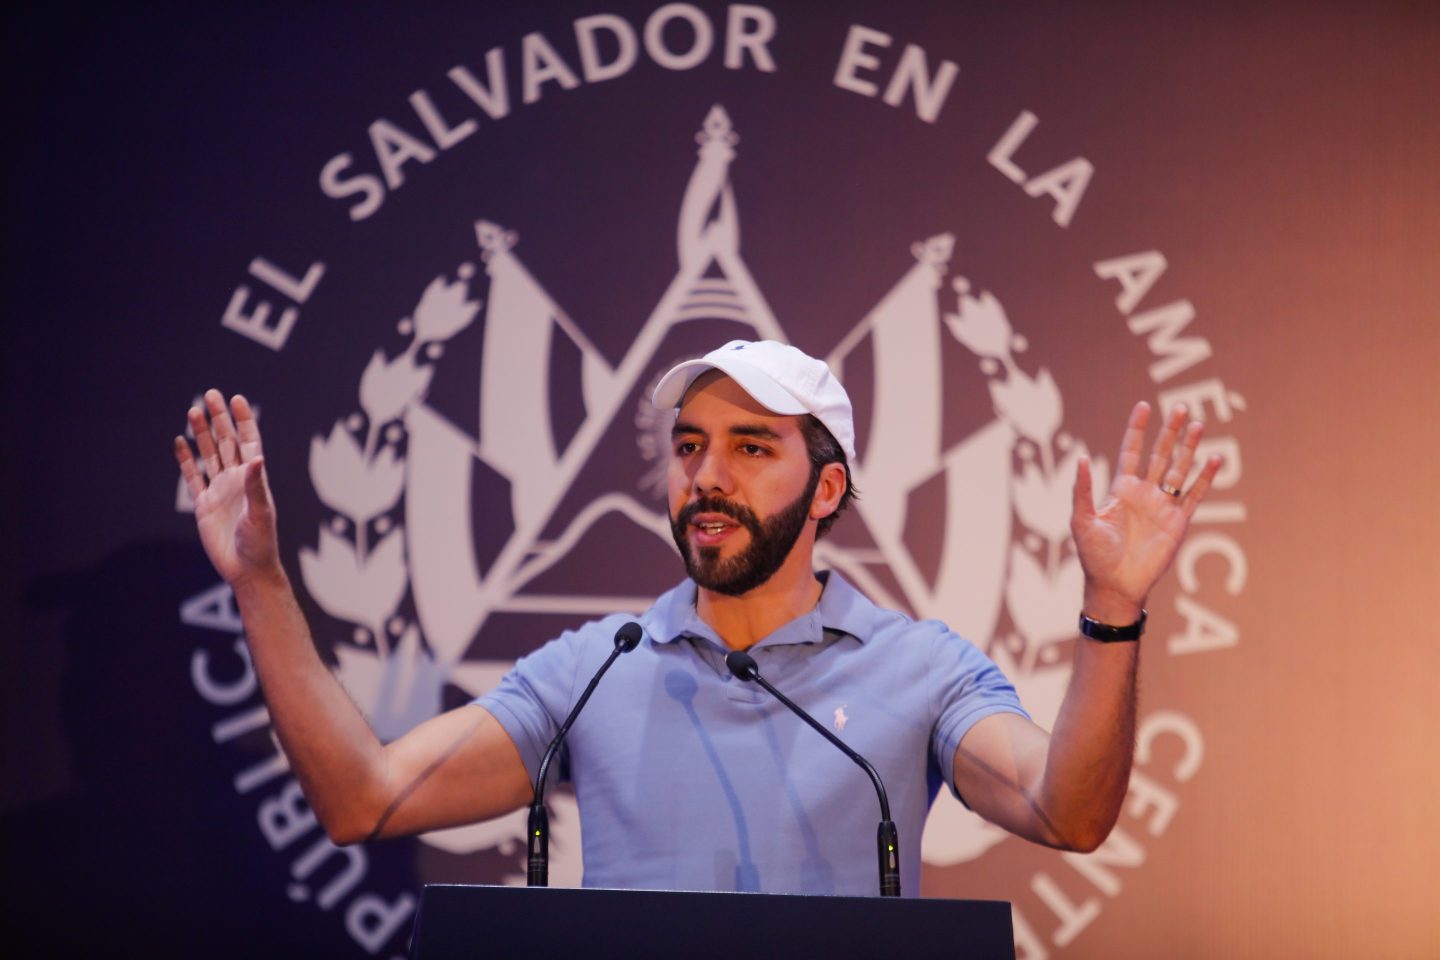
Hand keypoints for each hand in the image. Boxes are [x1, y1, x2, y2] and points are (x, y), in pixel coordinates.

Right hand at [174, 390, 282, 587]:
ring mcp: (219, 491)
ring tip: (193, 411)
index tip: (237, 399)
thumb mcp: (261, 513)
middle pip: (226, 442)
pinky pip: (193, 477)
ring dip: (202, 434)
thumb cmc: (261, 542)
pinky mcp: (203, 505)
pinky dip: (186, 460)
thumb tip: (256, 457)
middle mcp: (237, 480)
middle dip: (219, 419)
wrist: (247, 569)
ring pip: (209, 455)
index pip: (249, 442)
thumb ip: (256, 485)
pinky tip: (180, 442)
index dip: (244, 421)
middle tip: (211, 394)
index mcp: (254, 479)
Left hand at [1071, 402, 1221, 623]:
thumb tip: (1081, 458)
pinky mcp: (1178, 522)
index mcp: (1121, 489)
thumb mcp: (1081, 520)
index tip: (1143, 406)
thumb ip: (1082, 490)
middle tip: (1182, 408)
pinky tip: (1214, 459)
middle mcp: (1144, 493)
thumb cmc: (1094, 556)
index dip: (1137, 430)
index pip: (1131, 451)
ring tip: (1198, 425)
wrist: (1115, 586)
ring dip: (1189, 448)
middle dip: (1170, 432)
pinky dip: (1205, 478)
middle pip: (1160, 455)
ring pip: (1179, 470)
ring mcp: (1163, 506)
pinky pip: (1195, 496)